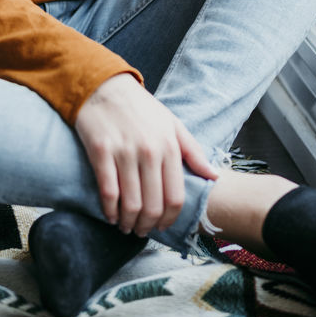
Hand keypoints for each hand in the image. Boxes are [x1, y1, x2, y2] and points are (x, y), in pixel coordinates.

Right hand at [74, 73, 216, 236]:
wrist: (104, 86)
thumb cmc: (141, 108)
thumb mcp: (172, 124)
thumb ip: (193, 151)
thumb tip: (214, 176)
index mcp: (169, 146)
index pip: (175, 197)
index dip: (169, 219)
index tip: (162, 226)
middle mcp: (148, 151)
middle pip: (153, 205)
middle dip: (148, 226)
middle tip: (142, 230)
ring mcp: (124, 152)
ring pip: (130, 203)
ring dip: (129, 222)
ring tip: (127, 226)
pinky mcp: (100, 152)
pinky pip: (107, 191)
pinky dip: (110, 210)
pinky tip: (111, 215)